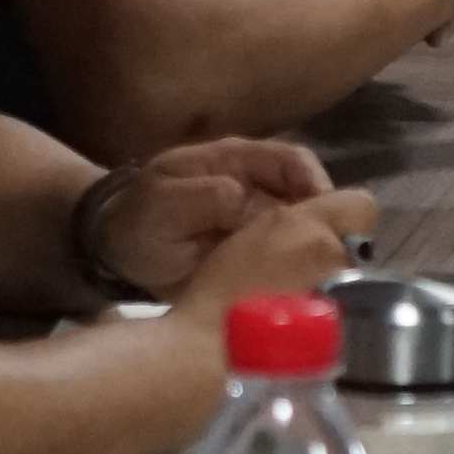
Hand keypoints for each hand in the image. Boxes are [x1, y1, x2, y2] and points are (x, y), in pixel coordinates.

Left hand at [87, 136, 359, 300]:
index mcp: (237, 161)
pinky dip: (301, 275)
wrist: (116, 254)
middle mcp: (260, 188)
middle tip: (336, 259)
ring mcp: (262, 222)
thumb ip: (202, 197)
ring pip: (308, 230)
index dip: (316, 184)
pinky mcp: (259, 255)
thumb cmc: (138, 221)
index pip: (293, 161)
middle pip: (312, 197)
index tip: (327, 217)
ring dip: (320, 253)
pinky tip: (303, 293)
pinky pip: (291, 261)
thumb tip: (246, 200)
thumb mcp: (161, 204)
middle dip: (330, 225)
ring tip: (324, 280)